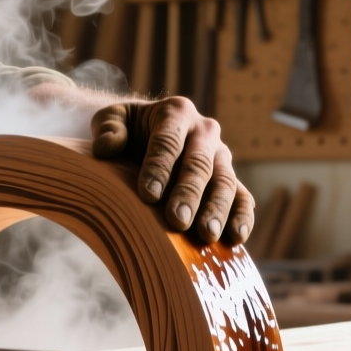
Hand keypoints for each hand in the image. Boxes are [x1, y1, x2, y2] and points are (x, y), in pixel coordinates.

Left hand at [91, 96, 252, 243]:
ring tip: (207, 235)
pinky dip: (242, 217)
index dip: (159, 167)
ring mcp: (221, 156)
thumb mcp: (113, 118)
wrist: (150, 134)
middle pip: (199, 164)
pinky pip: (243, 197)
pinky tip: (236, 238)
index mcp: (176, 112)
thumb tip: (107, 147)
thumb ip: (108, 128)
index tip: (148, 196)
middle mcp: (204, 132)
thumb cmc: (129, 130)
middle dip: (189, 193)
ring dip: (217, 209)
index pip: (167, 141)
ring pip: (225, 182)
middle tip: (177, 220)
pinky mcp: (232, 179)